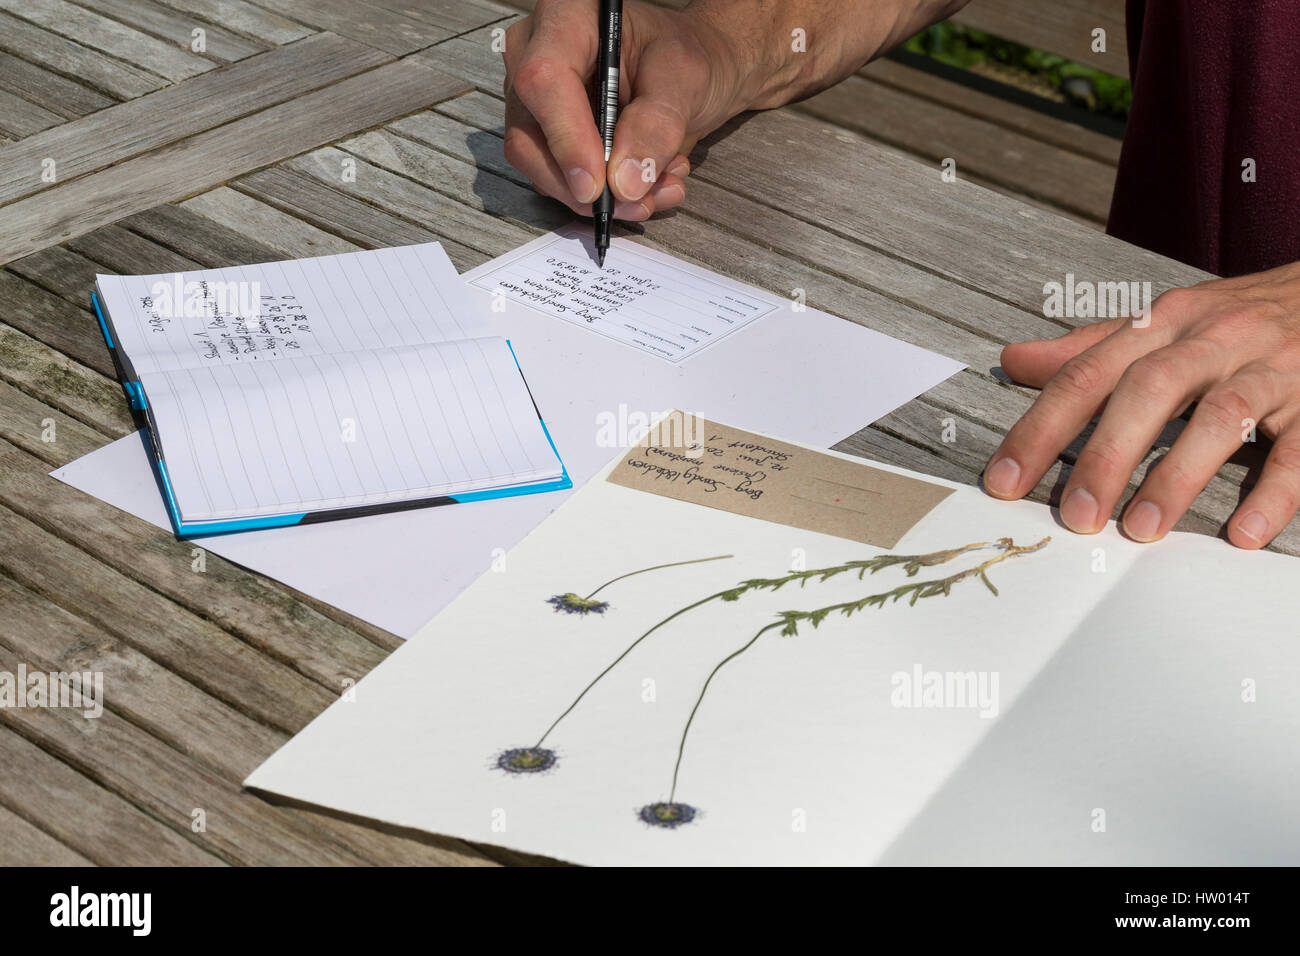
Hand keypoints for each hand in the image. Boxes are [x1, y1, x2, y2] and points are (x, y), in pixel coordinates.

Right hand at [501, 0, 748, 220]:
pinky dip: (604, 198)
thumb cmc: (687, 58)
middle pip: (528, 136)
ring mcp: (535, 102)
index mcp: (567, 17)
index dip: (567, 138)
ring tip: (658, 186)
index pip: (544, 80)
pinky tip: (646, 185)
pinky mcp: (547, 138)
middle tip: (635, 201)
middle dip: (581, 184)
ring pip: (539, 168)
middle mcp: (536, 56)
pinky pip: (559, 182)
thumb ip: (657, 124)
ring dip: (600, 197)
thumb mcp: (686, 79)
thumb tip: (625, 182)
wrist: (695, 73)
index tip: (598, 185)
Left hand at [983, 261, 1299, 548]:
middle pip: (1149, 389)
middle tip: (1076, 517)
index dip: (1040, 428)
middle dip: (1106, 454)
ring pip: (1222, 416)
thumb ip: (1090, 349)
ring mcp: (1273, 367)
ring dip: (1178, 476)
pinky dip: (1275, 491)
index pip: (1087, 373)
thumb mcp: (1162, 322)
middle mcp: (1214, 339)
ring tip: (1141, 530)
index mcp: (1164, 322)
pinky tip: (1245, 533)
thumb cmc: (1236, 319)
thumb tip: (1013, 362)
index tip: (1003, 481)